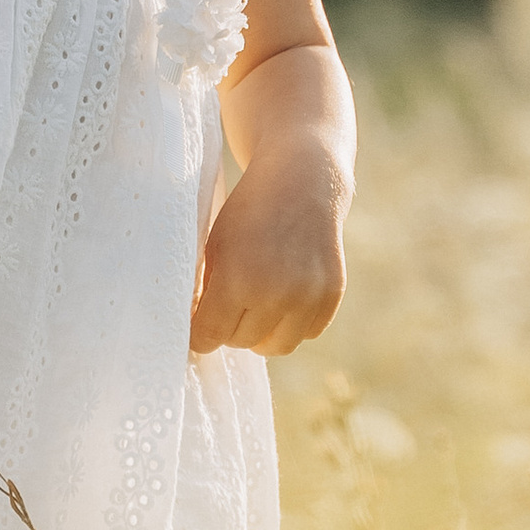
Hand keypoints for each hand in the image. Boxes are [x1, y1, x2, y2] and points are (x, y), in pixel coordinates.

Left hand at [189, 151, 346, 356]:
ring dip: (262, 334)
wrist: (302, 181)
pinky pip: (307, 333)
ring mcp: (309, 297)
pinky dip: (293, 324)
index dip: (199, 334)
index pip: (208, 337)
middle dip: (230, 328)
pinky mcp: (332, 295)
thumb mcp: (215, 247)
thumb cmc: (249, 213)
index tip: (199, 326)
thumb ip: (206, 291)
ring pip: (276, 347)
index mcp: (239, 280)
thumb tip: (197, 333)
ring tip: (256, 308)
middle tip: (230, 306)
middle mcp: (277, 294)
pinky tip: (285, 297)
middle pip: (241, 342)